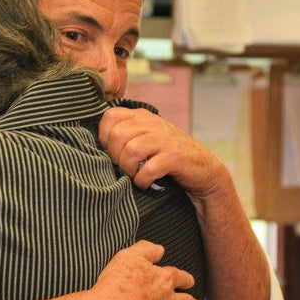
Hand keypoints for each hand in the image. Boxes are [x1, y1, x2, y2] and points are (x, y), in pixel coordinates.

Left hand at [98, 106, 229, 201]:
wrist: (203, 168)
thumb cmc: (167, 155)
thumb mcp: (146, 136)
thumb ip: (126, 133)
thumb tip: (95, 143)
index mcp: (142, 116)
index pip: (109, 116)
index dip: (104, 137)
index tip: (112, 152)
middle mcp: (153, 123)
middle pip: (117, 135)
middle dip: (115, 157)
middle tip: (124, 168)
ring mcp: (165, 139)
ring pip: (131, 151)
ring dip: (128, 169)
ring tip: (134, 175)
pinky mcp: (175, 156)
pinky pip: (149, 168)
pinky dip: (142, 180)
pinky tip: (145, 183)